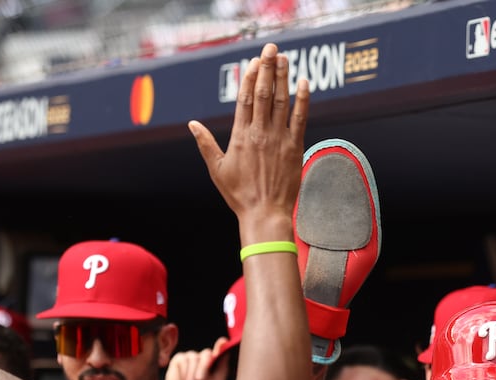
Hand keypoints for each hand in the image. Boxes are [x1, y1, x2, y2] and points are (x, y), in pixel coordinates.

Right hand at [165, 339, 231, 379]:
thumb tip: (227, 354)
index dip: (221, 345)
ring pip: (194, 357)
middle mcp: (202, 358)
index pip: (218, 350)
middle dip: (204, 367)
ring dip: (192, 373)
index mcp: (213, 363)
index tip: (223, 341)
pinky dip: (184, 372)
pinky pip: (183, 360)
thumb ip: (222, 369)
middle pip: (207, 353)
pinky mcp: (179, 359)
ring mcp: (190, 358)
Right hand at [189, 42, 308, 233]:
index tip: (253, 61)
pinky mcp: (295, 147)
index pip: (244, 99)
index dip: (250, 77)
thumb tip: (192, 124)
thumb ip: (205, 144)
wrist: (265, 214)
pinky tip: (303, 82)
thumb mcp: (216, 169)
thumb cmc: (240, 195)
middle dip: (267, 68)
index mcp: (240, 136)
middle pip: (263, 93)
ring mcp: (279, 139)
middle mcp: (260, 133)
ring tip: (284, 58)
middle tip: (271, 48)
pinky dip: (302, 99)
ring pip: (281, 101)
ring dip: (283, 77)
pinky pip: (300, 118)